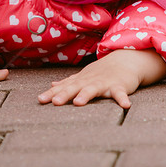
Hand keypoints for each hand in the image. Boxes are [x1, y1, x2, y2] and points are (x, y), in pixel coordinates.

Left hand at [38, 49, 165, 108]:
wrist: (125, 60)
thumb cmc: (102, 72)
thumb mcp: (84, 76)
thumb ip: (68, 82)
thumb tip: (52, 85)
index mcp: (81, 81)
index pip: (64, 87)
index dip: (52, 93)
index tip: (40, 100)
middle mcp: (90, 81)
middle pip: (75, 87)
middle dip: (65, 94)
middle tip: (55, 102)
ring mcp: (104, 83)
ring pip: (94, 89)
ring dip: (86, 94)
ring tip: (79, 103)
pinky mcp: (120, 86)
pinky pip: (121, 94)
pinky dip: (123, 99)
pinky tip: (125, 106)